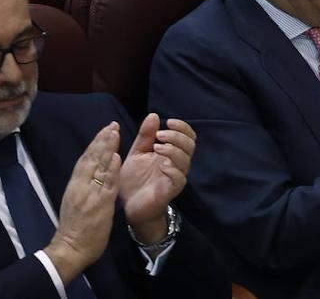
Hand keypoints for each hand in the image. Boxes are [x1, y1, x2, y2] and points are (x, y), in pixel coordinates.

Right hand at [44, 121, 119, 284]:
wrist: (70, 248)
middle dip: (101, 141)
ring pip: (98, 168)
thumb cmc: (75, 227)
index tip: (104, 130)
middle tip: (112, 125)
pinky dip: (111, 170)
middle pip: (90, 159)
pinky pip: (106, 185)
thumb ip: (85, 185)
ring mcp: (89, 195)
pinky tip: (116, 157)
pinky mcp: (99, 205)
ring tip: (114, 133)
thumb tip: (94, 170)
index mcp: (74, 186)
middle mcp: (80, 187)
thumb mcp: (77, 201)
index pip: (85, 161)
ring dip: (107, 149)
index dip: (95, 145)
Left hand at [119, 114, 195, 243]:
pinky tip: (161, 164)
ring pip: (186, 160)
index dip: (182, 127)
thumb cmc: (135, 180)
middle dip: (177, 136)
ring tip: (157, 147)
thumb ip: (145, 136)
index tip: (168, 121)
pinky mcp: (171, 190)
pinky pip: (178, 178)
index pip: (188, 136)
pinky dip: (172, 169)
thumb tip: (153, 115)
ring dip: (174, 150)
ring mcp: (176, 177)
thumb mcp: (137, 153)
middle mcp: (178, 164)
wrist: (129, 206)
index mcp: (172, 153)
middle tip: (161, 134)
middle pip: (190, 145)